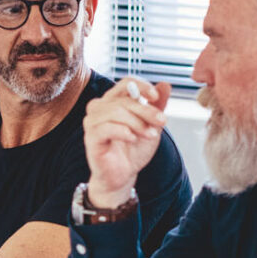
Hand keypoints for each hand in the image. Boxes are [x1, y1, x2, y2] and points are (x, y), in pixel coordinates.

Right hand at [82, 77, 170, 207]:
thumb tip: (165, 85)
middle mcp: (100, 108)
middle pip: (123, 99)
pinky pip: (105, 128)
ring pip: (114, 111)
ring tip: (149, 135)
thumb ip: (157, 106)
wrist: (124, 174)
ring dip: (136, 123)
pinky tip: (132, 139)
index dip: (141, 86)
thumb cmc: (133, 149)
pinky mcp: (91, 138)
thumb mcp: (151, 125)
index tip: (155, 97)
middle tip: (161, 122)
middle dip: (146, 110)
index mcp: (114, 101)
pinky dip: (122, 131)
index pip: (125, 83)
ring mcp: (93, 122)